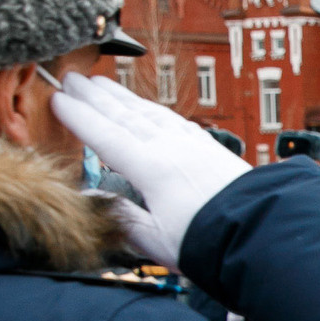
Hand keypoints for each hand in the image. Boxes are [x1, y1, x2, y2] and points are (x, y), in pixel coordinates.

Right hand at [49, 72, 249, 265]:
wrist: (262, 233)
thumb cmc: (211, 243)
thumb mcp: (157, 241)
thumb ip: (121, 218)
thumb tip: (91, 199)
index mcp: (152, 169)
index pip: (105, 136)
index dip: (78, 117)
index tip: (57, 99)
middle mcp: (171, 148)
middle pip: (124, 114)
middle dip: (94, 96)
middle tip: (71, 77)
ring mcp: (193, 144)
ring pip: (149, 111)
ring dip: (122, 96)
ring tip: (101, 82)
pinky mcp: (211, 148)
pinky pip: (174, 120)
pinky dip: (154, 109)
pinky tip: (149, 108)